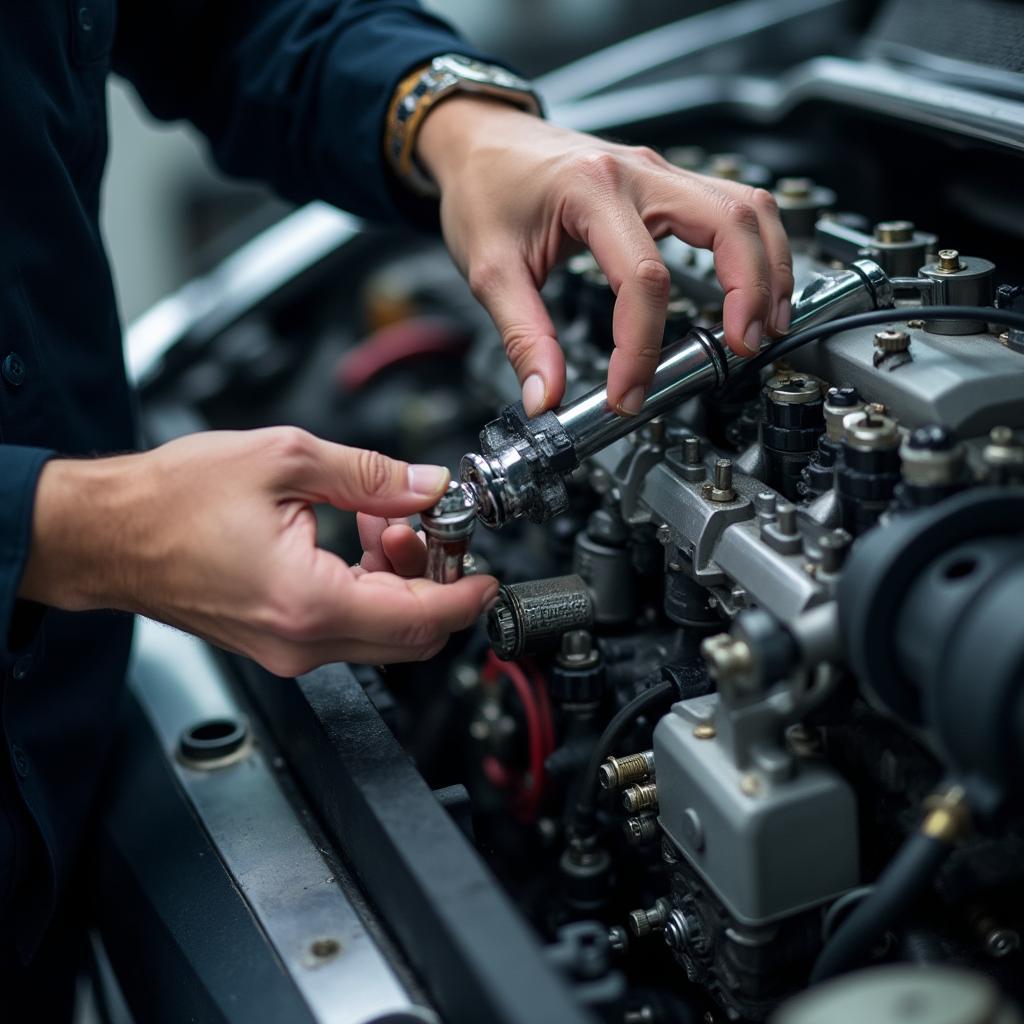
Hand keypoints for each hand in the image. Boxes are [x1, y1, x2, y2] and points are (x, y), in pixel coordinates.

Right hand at [18, 428, 496, 675]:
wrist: (107, 534)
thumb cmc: (170, 502)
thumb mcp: (286, 461)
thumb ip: (372, 475)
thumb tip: (427, 484)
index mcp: (309, 601)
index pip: (421, 617)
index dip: (467, 594)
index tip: (488, 574)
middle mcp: (301, 640)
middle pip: (410, 635)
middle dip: (436, 580)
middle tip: (430, 526)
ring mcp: (288, 648)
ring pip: (381, 631)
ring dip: (401, 579)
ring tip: (380, 518)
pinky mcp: (278, 640)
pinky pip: (347, 625)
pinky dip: (369, 586)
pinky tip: (354, 536)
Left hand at [417, 97, 792, 415]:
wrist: (479, 139)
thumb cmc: (484, 188)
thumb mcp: (490, 268)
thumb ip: (524, 337)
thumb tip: (548, 397)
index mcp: (591, 189)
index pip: (642, 278)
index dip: (640, 348)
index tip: (625, 393)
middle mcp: (638, 172)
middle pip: (727, 223)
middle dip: (748, 292)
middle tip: (742, 347)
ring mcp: (659, 173)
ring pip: (746, 208)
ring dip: (766, 268)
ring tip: (762, 326)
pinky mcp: (666, 183)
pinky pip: (732, 207)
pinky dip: (754, 250)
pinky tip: (752, 289)